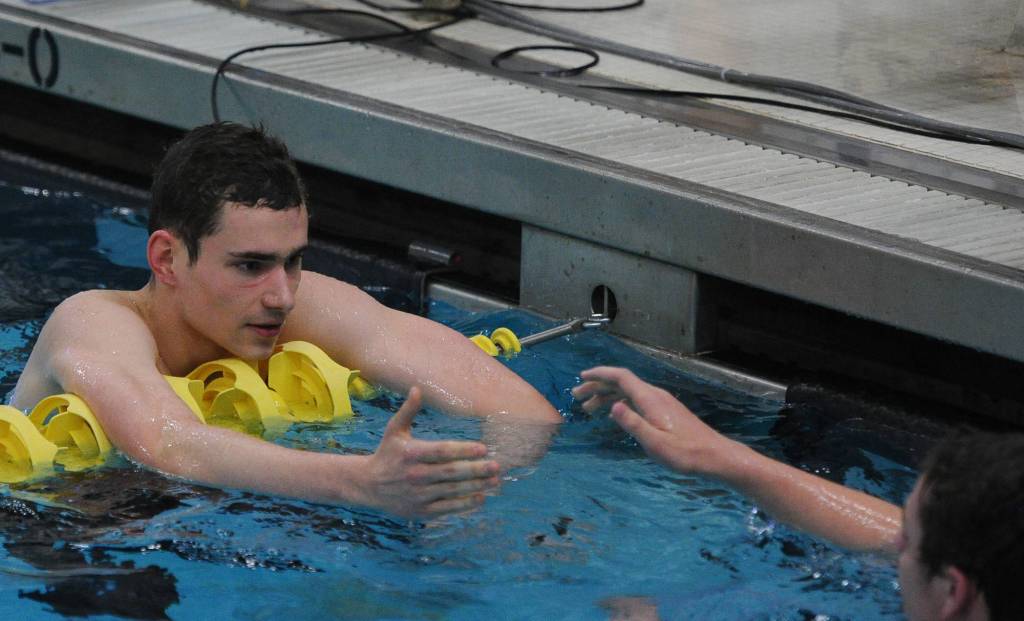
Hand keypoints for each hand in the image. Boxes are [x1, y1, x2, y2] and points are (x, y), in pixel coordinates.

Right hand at [357, 387, 500, 517]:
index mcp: (411, 453)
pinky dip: (465, 504)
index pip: (442, 451)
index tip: (483, 449)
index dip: (463, 450)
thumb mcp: (394, 430)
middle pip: (451, 472)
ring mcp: (418, 495)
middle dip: (476, 470)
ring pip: (452, 490)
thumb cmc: (387, 453)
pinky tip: (480, 497)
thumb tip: (417, 388)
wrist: (368, 486)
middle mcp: (415, 475)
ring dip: (476, 486)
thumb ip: (408, 410)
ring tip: (495, 480)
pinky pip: (447, 507)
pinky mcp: (421, 511)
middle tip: (496, 465)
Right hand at [573, 367, 736, 476]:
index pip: (621, 377)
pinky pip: (636, 400)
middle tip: (577, 397)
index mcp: (650, 399)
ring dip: (607, 396)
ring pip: (628, 392)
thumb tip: (613, 407)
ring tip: (588, 408)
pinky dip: (620, 403)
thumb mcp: (655, 443)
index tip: (582, 377)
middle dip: (598, 386)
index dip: (600, 374)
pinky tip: (614, 413)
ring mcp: (661, 402)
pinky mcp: (665, 411)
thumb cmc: (685, 453)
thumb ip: (633, 424)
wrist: (714, 456)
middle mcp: (655, 396)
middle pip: (621, 383)